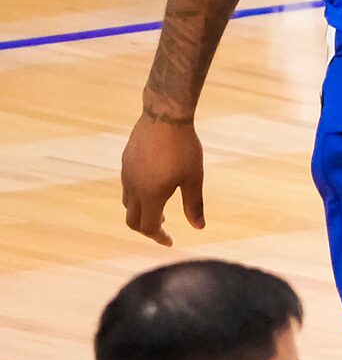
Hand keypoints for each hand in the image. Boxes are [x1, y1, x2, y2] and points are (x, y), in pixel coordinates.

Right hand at [119, 114, 204, 243]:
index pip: (148, 226)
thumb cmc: (184, 148)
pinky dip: (137, 197)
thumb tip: (199, 228)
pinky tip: (153, 188)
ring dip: (141, 212)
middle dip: (146, 229)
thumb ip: (194, 205)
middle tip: (163, 231)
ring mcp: (126, 174)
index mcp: (150, 195)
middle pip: (132, 219)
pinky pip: (127, 187)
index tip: (170, 242)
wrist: (164, 117)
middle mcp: (133, 187)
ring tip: (159, 211)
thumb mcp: (194, 178)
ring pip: (128, 203)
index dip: (159, 237)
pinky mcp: (125, 161)